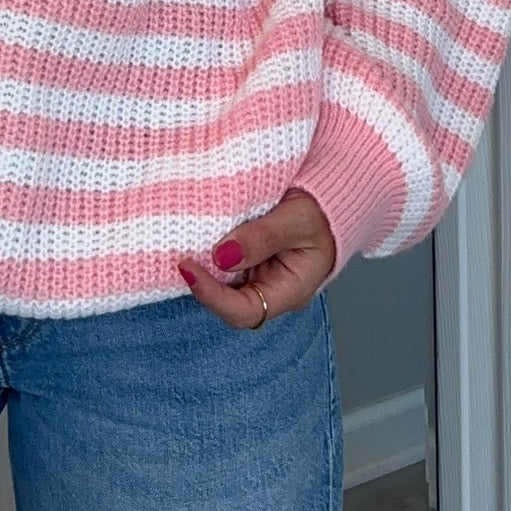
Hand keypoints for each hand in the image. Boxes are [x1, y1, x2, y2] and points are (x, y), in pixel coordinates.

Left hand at [177, 188, 336, 329]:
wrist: (331, 199)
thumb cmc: (323, 213)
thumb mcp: (298, 218)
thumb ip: (262, 237)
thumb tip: (222, 255)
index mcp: (290, 291)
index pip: (244, 311)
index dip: (211, 296)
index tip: (188, 268)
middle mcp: (270, 291)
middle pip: (227, 302)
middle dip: (202, 282)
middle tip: (179, 254)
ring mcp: (258, 277)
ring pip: (221, 283)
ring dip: (202, 267)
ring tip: (182, 244)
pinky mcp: (247, 261)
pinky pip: (222, 264)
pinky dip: (207, 253)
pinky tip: (195, 236)